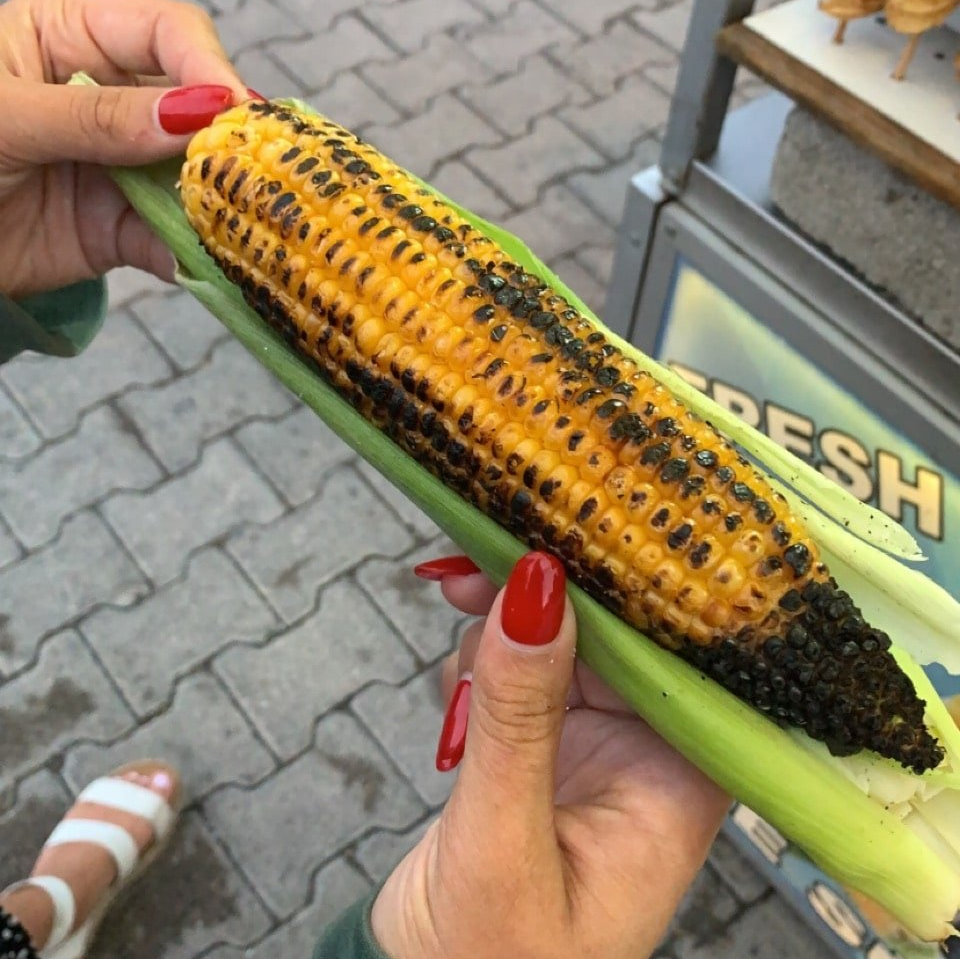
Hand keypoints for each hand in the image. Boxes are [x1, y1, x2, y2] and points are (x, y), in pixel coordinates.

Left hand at [0, 0, 247, 297]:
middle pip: (192, 107)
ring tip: (241, 221)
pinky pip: (171, 241)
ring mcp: (119, 168)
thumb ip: (97, 115)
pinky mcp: (120, 231)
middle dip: (223, 138)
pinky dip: (193, 254)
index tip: (231, 111)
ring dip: (217, 201)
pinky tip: (211, 262)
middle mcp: (108, 99)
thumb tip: (193, 116)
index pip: (162, 29)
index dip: (204, 64)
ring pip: (191, 178)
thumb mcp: (6, 114)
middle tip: (252, 171)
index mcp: (70, 36)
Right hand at [372, 552, 731, 958]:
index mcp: (678, 790)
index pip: (686, 661)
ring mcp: (595, 750)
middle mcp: (649, 760)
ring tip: (459, 600)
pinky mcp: (546, 747)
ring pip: (565, 644)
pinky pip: (525, 673)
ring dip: (509, 620)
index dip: (638, 589)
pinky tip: (462, 673)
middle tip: (480, 557)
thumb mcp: (502, 837)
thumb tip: (535, 585)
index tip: (578, 533)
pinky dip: (488, 656)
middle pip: (618, 639)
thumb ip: (520, 714)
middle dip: (551, 593)